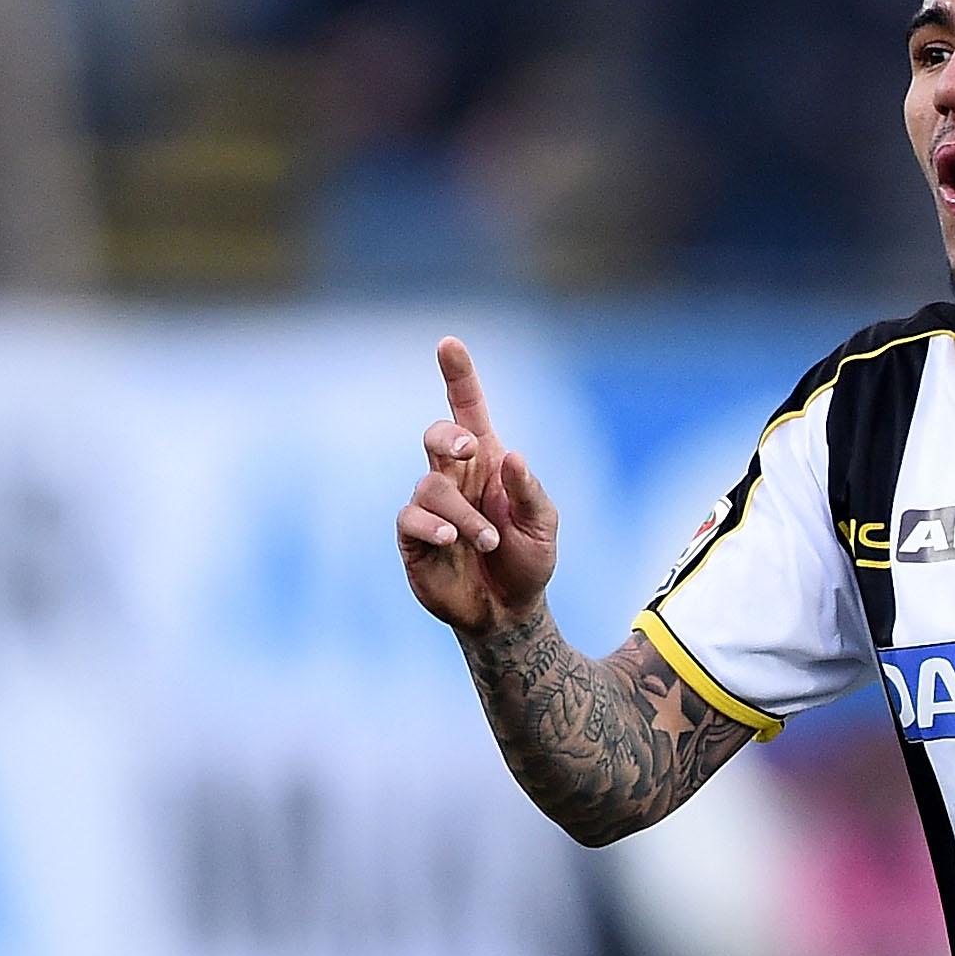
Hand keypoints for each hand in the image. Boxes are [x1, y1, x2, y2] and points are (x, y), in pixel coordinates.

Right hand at [396, 337, 558, 635]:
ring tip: (488, 540)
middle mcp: (456, 478)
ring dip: (463, 513)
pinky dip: (434, 525)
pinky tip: (452, 541)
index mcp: (488, 464)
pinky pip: (411, 517)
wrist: (508, 611)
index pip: (469, 411)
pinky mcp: (413, 537)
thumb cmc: (528, 561)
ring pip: (430, 486)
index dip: (458, 377)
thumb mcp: (543, 526)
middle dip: (446, 435)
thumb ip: (529, 492)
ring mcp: (432, 506)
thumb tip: (511, 455)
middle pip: (437, 436)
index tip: (449, 344)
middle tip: (469, 449)